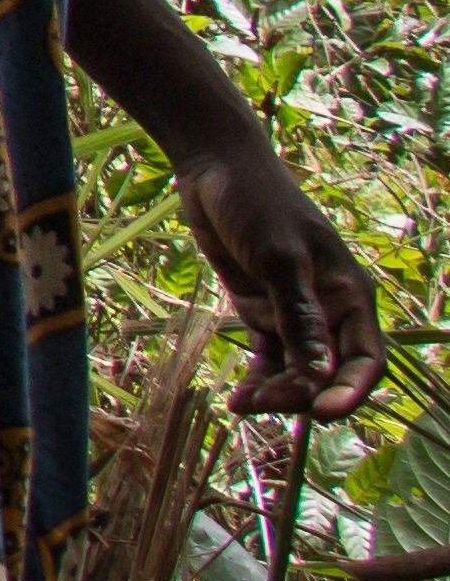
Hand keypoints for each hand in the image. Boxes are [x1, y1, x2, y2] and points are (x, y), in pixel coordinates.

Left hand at [179, 139, 385, 417]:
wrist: (215, 167)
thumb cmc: (256, 202)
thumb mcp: (279, 258)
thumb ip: (299, 316)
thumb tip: (320, 375)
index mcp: (350, 296)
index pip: (365, 359)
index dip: (350, 391)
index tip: (322, 414)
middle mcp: (329, 311)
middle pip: (329, 372)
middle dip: (303, 394)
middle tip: (264, 403)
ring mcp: (295, 313)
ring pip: (298, 370)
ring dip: (277, 393)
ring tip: (243, 405)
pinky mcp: (262, 309)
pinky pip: (269, 355)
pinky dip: (259, 378)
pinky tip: (239, 397)